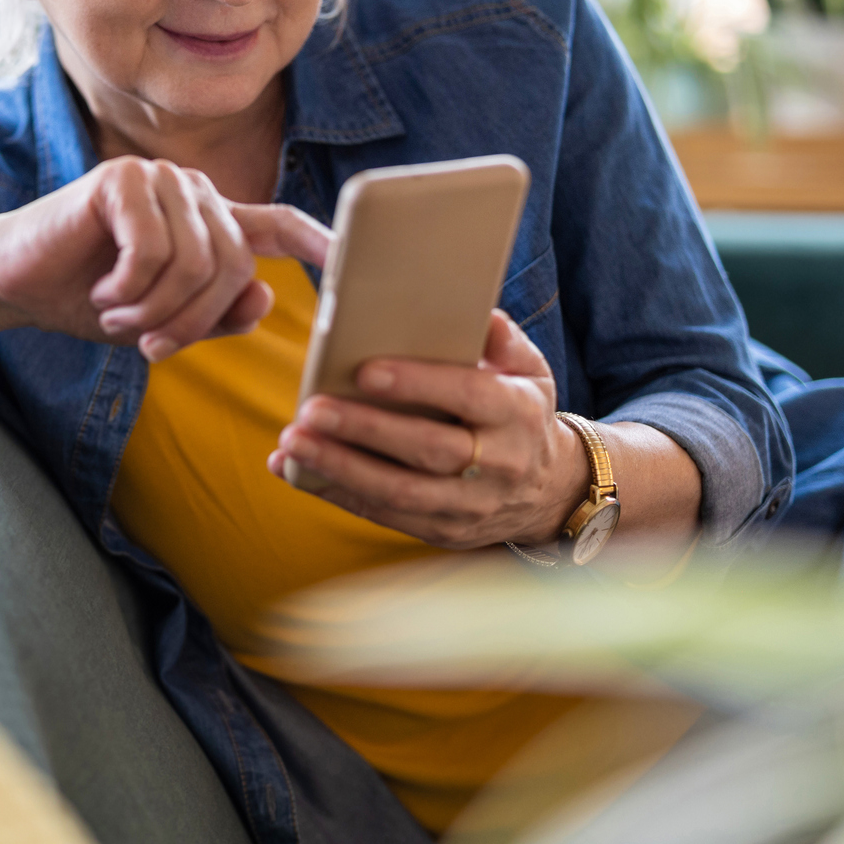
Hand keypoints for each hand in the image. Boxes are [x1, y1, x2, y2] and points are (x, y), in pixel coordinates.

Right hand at [0, 156, 330, 359]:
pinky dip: (129, 288)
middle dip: (195, 320)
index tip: (353, 271)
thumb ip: (215, 315)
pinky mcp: (122, 180)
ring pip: (195, 262)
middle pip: (233, 265)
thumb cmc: (88, 298)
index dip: (320, 245)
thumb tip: (263, 300)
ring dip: (155, 309)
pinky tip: (101, 290)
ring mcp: (160, 179)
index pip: (279, 225)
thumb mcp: (161, 320)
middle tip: (152, 347)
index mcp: (210, 219)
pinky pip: (154, 249)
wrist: (14, 281)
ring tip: (118, 316)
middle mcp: (192, 190)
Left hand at [265, 309, 587, 548]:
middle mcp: (498, 464)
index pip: (469, 395)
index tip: (365, 371)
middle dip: (365, 430)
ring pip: (401, 492)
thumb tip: (476, 313)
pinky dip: (337, 494)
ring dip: (341, 468)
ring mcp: (470, 505)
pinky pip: (385, 516)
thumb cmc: (521, 413)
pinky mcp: (444, 531)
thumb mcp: (529, 370)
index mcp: (517, 413)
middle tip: (311, 409)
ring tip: (293, 443)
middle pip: (428, 449)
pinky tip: (297, 472)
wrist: (550, 491)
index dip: (418, 383)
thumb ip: (502, 339)